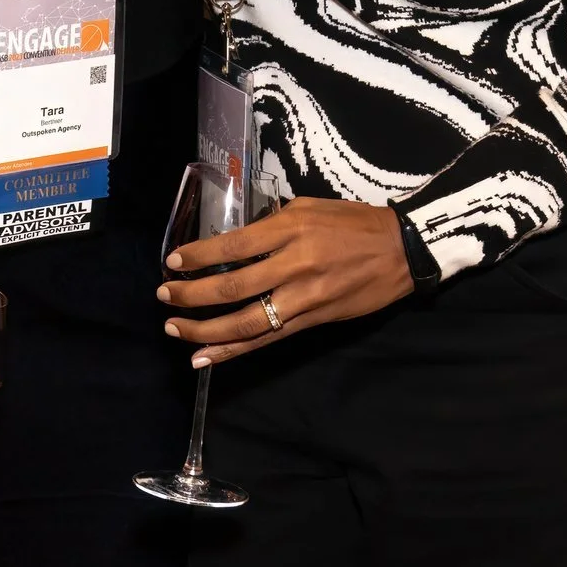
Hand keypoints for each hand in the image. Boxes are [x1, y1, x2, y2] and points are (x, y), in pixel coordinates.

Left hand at [157, 198, 412, 366]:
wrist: (402, 250)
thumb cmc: (352, 222)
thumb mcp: (307, 207)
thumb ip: (270, 224)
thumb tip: (232, 241)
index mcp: (290, 230)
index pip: (233, 246)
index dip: (198, 257)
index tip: (173, 262)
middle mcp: (294, 265)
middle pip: (233, 287)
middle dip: (192, 295)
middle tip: (164, 296)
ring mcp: (305, 298)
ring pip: (247, 321)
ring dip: (205, 329)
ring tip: (174, 330)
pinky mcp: (314, 321)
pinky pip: (268, 338)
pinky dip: (234, 350)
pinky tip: (207, 358)